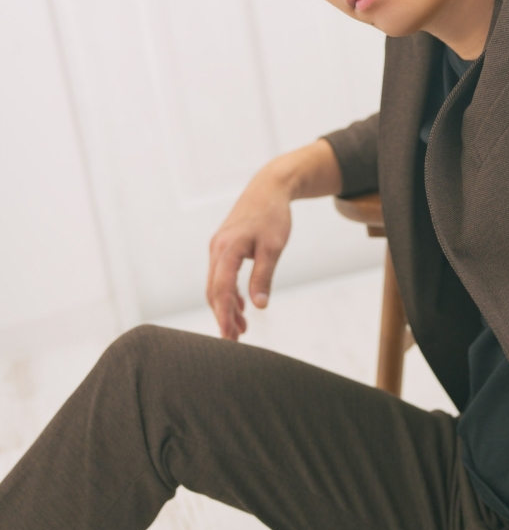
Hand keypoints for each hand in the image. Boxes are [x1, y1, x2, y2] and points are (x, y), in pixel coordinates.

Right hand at [206, 168, 292, 338]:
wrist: (269, 187)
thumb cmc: (274, 215)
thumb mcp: (273, 247)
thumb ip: (263, 276)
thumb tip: (259, 307)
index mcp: (228, 248)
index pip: (221, 289)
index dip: (224, 315)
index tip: (229, 337)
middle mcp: (217, 248)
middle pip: (214, 291)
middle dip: (223, 317)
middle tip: (235, 342)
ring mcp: (218, 246)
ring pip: (216, 284)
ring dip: (226, 307)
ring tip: (241, 329)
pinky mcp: (223, 245)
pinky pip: (221, 274)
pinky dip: (228, 292)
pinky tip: (240, 306)